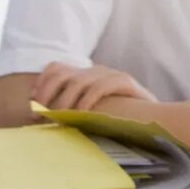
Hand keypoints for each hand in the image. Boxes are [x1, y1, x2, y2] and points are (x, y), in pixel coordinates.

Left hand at [32, 62, 156, 112]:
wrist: (157, 119)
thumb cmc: (120, 121)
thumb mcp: (90, 114)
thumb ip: (70, 111)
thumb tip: (40, 121)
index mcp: (86, 75)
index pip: (56, 68)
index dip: (41, 82)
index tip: (32, 102)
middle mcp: (97, 71)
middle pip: (63, 73)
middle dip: (47, 94)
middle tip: (40, 115)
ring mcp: (112, 74)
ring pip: (80, 80)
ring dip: (65, 101)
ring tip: (60, 118)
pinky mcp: (126, 82)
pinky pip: (102, 86)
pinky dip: (88, 100)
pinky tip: (83, 114)